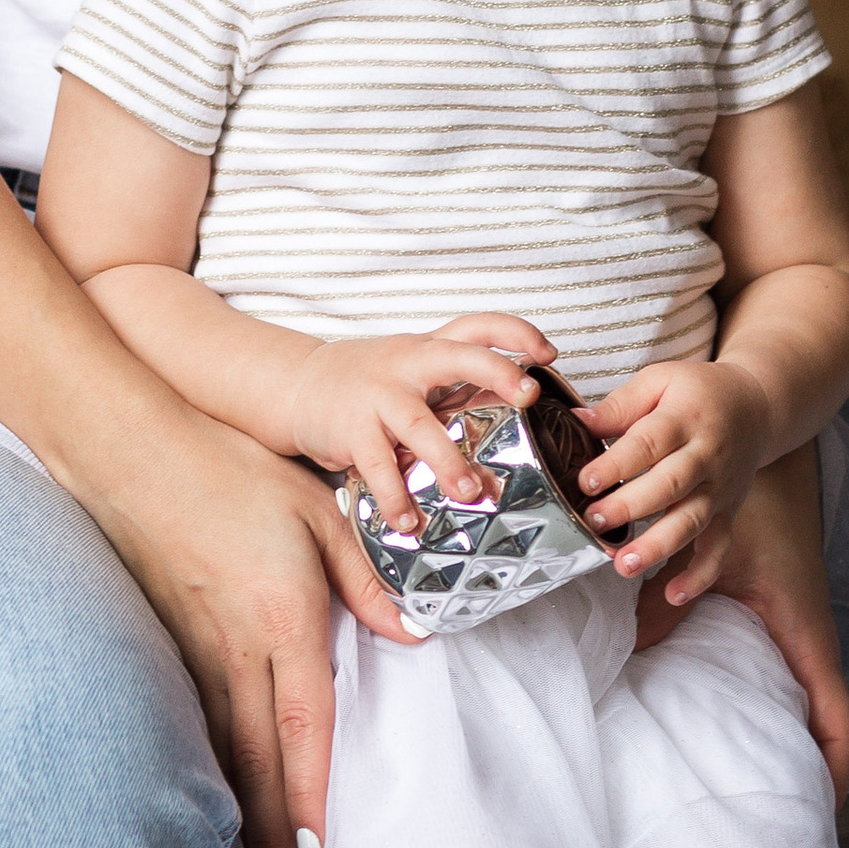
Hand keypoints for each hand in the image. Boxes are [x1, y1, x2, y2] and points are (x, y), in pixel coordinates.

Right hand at [89, 404, 410, 847]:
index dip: (305, 799)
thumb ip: (368, 581)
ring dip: (233, 816)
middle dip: (268, 838)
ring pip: (215, 751)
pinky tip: (207, 801)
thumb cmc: (232, 471)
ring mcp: (189, 650)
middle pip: (254, 762)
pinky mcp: (160, 641)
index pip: (301, 728)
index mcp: (282, 621)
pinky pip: (186, 720)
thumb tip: (414, 632)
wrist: (132, 448)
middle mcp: (233, 649)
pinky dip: (199, 770)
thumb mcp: (323, 516)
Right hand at [287, 314, 554, 536]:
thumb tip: (520, 419)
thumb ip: (458, 389)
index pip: (479, 326)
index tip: (548, 353)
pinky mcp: (352, 429)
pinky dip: (396, 497)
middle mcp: (409, 364)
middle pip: (460, 356)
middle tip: (529, 399)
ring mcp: (379, 395)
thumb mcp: (414, 373)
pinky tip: (410, 521)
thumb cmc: (369, 383)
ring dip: (448, 461)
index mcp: (430, 349)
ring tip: (471, 493)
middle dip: (498, 373)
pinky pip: (378, 466)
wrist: (299, 385)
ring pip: (420, 425)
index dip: (517, 333)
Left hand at [574, 356, 773, 602]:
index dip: (616, 464)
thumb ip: (620, 405)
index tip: (585, 482)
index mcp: (686, 418)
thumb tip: (576, 422)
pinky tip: (674, 594)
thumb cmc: (699, 392)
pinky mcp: (728, 512)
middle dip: (630, 507)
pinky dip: (701, 575)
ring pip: (691, 522)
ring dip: (658, 547)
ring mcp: (720, 489)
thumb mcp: (660, 381)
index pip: (649, 444)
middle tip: (594, 521)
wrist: (758, 407)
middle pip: (670, 485)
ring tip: (623, 565)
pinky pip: (719, 549)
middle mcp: (707, 456)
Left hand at [676, 440, 848, 803]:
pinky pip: (789, 678)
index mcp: (808, 637)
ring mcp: (799, 634)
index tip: (818, 815)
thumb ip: (666, 608)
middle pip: (827, 728)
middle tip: (779, 821)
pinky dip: (777, 707)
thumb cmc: (754, 507)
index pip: (837, 722)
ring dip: (794, 743)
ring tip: (760, 789)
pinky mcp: (782, 620)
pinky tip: (737, 722)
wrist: (770, 454)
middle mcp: (811, 642)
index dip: (834, 774)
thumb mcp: (709, 563)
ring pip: (810, 706)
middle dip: (811, 774)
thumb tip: (626, 652)